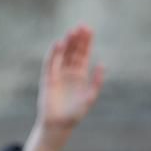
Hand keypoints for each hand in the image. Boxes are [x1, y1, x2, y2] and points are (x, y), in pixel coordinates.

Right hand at [22, 25, 104, 150]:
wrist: (59, 125)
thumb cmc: (75, 113)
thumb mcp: (90, 97)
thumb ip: (96, 81)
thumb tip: (103, 64)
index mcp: (80, 75)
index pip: (83, 54)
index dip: (86, 42)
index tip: (89, 30)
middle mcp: (68, 72)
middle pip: (73, 51)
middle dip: (77, 39)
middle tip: (81, 26)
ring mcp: (57, 74)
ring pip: (62, 54)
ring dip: (67, 43)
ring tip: (71, 32)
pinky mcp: (48, 79)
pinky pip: (50, 63)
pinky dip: (54, 53)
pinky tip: (59, 44)